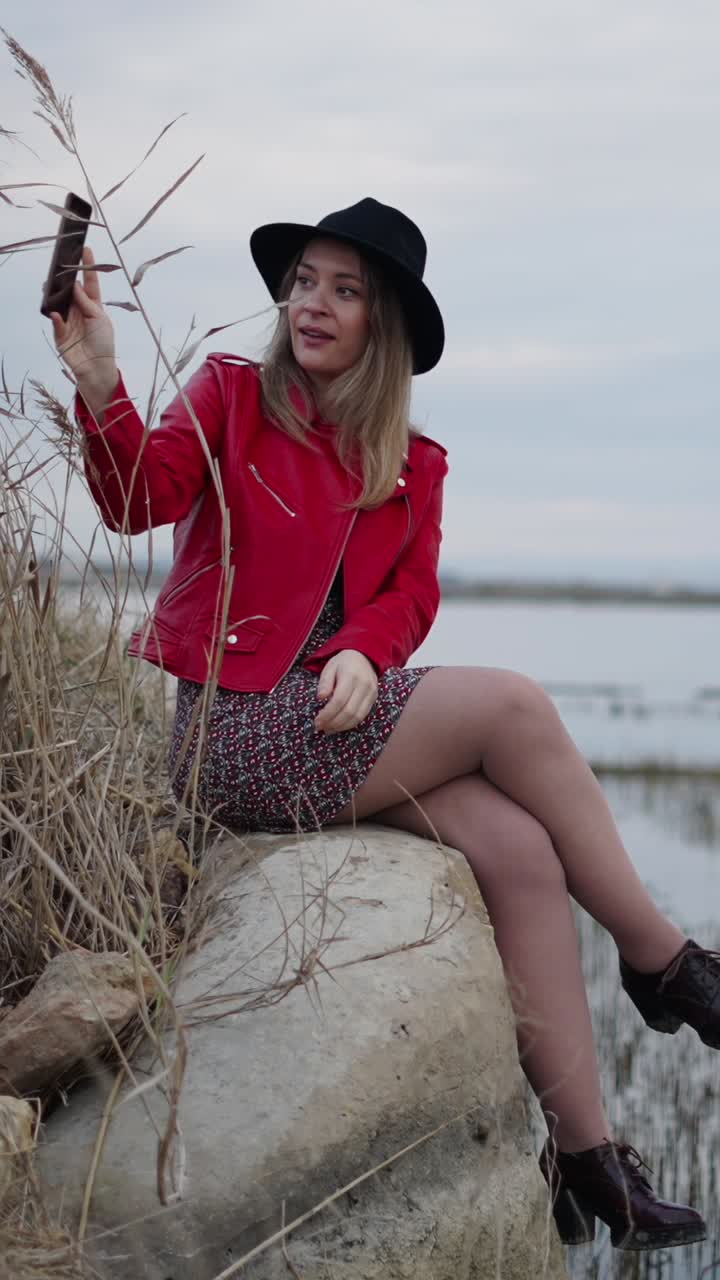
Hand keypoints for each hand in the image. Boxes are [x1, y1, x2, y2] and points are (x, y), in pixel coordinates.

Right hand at [48, 245, 117, 389]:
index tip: (85, 249)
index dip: (88, 267)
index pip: (90, 282)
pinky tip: (55, 312)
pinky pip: (55, 321)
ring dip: (54, 294)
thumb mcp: (100, 319)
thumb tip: (74, 285)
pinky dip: (55, 317)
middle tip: (60, 264)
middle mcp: (79, 310)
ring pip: (58, 302)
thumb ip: (87, 303)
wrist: (97, 368)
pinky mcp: (60, 334)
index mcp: (93, 306)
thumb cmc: (103, 343)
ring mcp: (68, 320)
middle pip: (70, 290)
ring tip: (50, 284)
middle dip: (65, 277)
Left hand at [313, 649, 378, 733]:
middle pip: (349, 711)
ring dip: (341, 726)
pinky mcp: (374, 698)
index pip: (339, 700)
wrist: (364, 656)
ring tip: (328, 729)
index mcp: (351, 675)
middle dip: (333, 722)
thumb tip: (320, 698)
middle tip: (320, 727)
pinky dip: (350, 724)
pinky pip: (363, 716)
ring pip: (357, 716)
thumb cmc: (343, 663)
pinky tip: (339, 725)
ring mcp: (371, 693)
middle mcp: (364, 685)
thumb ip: (325, 682)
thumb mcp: (330, 667)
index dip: (327, 714)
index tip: (317, 721)